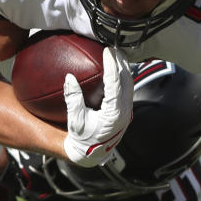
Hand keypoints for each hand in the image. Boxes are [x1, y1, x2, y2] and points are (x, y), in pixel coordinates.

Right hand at [63, 47, 131, 167]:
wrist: (92, 154)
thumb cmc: (82, 139)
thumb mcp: (75, 120)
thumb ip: (73, 99)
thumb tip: (69, 77)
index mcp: (115, 114)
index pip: (116, 84)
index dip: (112, 65)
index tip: (107, 51)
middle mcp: (125, 111)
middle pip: (128, 80)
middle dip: (122, 62)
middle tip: (113, 46)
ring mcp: (127, 111)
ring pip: (130, 84)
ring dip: (124, 68)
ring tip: (116, 53)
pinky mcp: (125, 111)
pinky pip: (127, 89)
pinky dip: (122, 77)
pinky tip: (116, 68)